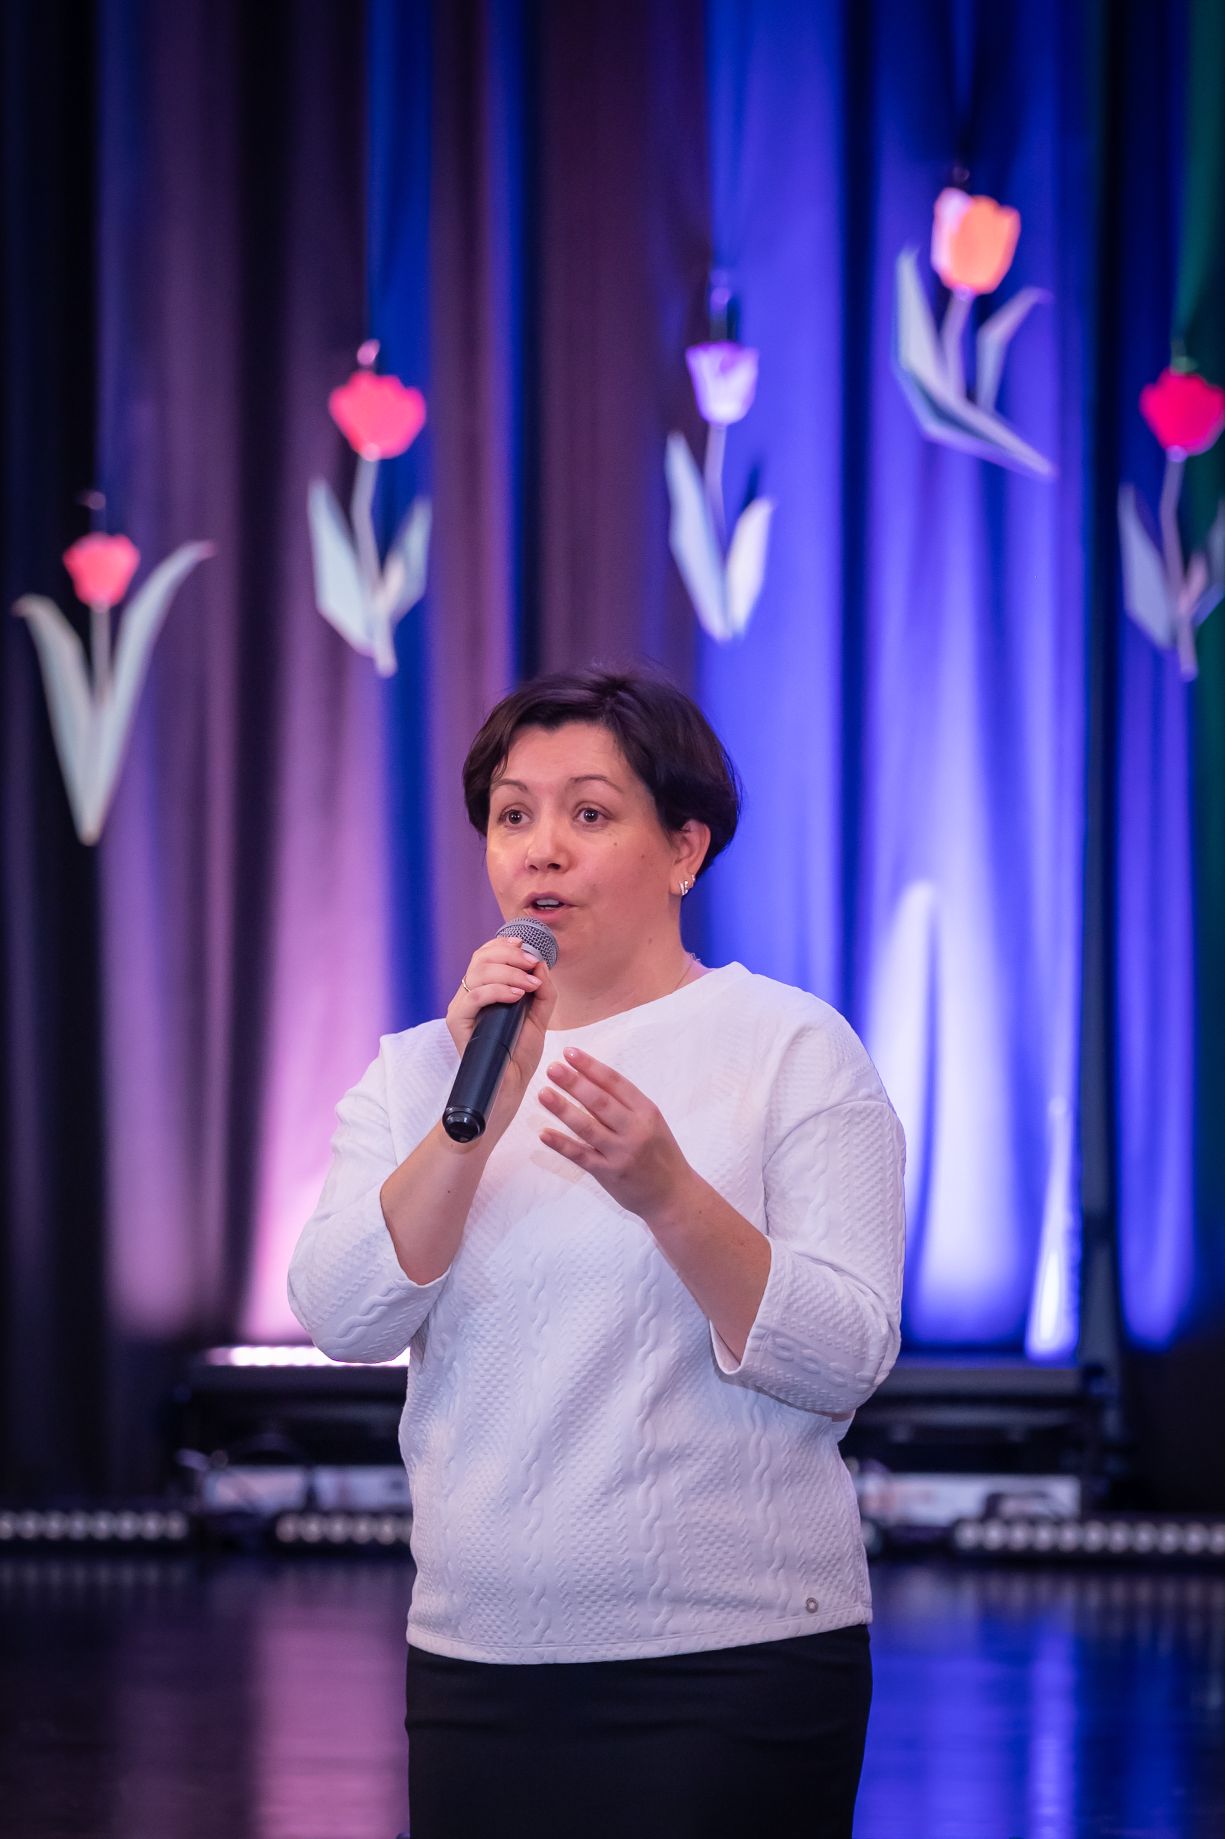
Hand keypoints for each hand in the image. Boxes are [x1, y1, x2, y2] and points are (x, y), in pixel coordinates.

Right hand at [446, 935, 558, 1139]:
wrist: (509, 1086)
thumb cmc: (520, 1053)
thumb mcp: (539, 1017)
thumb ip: (543, 991)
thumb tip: (541, 963)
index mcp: (484, 989)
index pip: (486, 954)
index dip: (504, 944)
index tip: (527, 946)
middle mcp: (469, 995)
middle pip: (480, 957)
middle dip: (510, 954)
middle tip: (532, 964)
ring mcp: (462, 1008)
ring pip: (477, 973)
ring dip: (508, 971)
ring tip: (530, 984)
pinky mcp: (458, 1023)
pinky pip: (473, 997)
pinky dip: (497, 990)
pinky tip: (517, 995)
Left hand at [537, 1045, 694, 1220]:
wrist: (673, 1195)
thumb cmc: (660, 1154)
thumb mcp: (651, 1122)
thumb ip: (625, 1104)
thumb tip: (588, 1079)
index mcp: (646, 1111)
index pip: (615, 1083)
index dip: (591, 1066)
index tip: (570, 1053)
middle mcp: (634, 1130)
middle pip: (600, 1102)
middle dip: (574, 1083)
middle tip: (552, 1067)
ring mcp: (621, 1152)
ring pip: (588, 1127)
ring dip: (563, 1109)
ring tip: (543, 1093)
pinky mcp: (608, 1173)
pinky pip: (581, 1156)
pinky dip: (562, 1144)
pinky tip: (544, 1133)